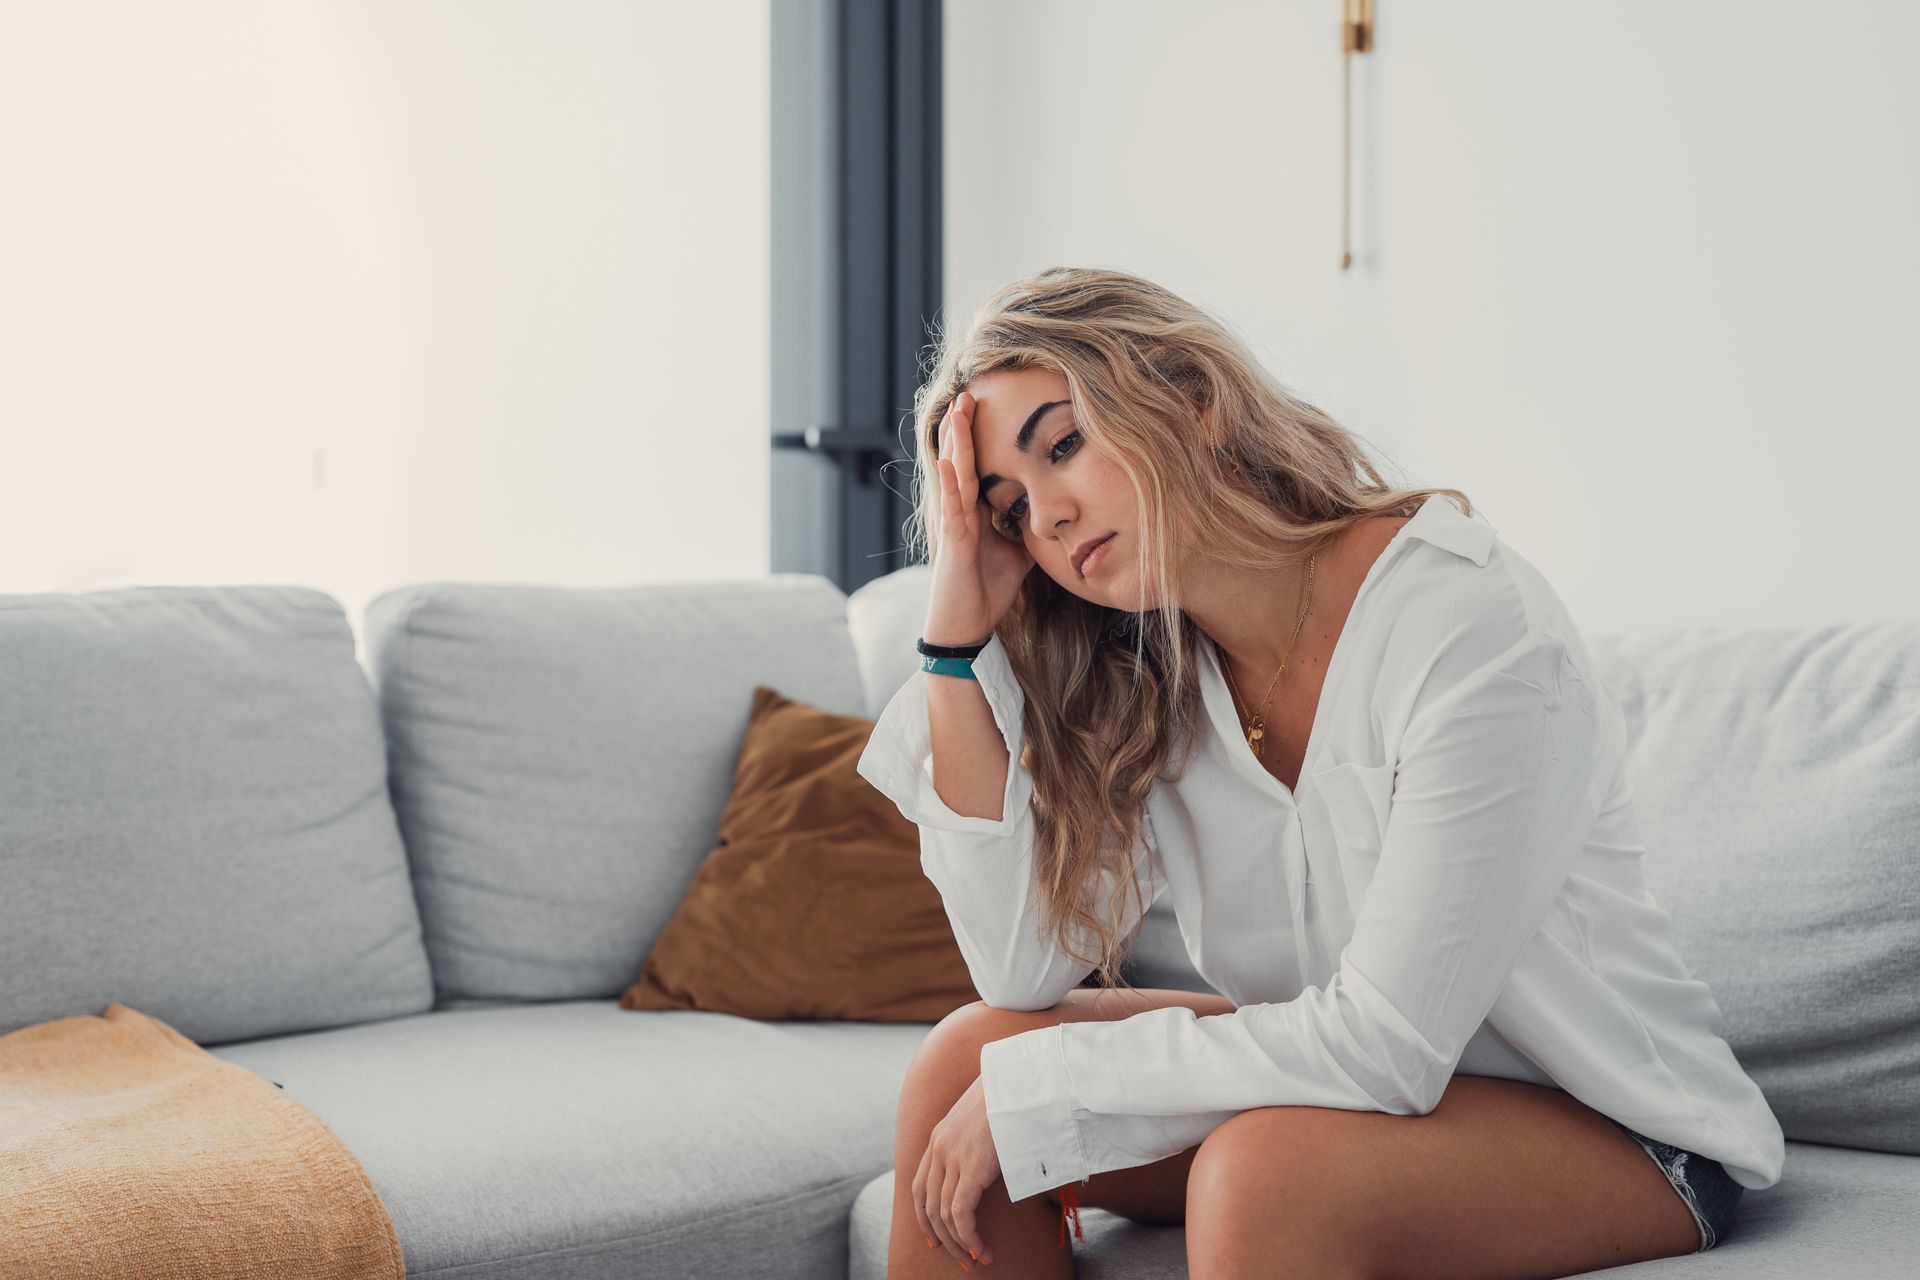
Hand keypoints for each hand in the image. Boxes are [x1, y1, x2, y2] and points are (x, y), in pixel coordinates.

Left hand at [913, 1075, 1000, 1268]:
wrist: (1020, 1080)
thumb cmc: (1012, 1096)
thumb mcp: (986, 1118)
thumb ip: (980, 1139)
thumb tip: (993, 1159)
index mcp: (940, 1136)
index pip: (919, 1185)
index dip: (924, 1215)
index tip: (935, 1236)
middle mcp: (939, 1148)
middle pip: (927, 1205)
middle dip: (940, 1236)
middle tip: (959, 1256)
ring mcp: (952, 1158)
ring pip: (944, 1214)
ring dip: (960, 1243)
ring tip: (977, 1258)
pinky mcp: (969, 1168)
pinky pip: (960, 1214)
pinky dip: (969, 1237)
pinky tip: (982, 1250)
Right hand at [924, 389, 1035, 646]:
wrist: (966, 627)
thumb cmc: (988, 591)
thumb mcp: (1019, 553)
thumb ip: (1028, 529)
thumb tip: (1053, 513)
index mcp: (975, 511)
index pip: (977, 465)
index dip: (979, 435)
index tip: (985, 404)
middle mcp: (960, 512)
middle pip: (962, 460)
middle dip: (964, 427)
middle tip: (969, 391)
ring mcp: (954, 526)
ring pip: (954, 476)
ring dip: (956, 443)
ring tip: (957, 411)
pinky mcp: (952, 544)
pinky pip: (951, 508)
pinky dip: (949, 483)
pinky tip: (948, 461)